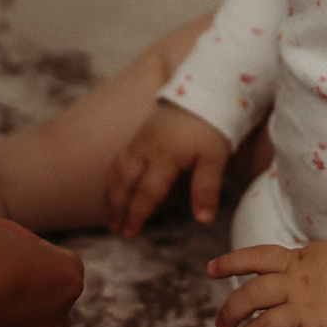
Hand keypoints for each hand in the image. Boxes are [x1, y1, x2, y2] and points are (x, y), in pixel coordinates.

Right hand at [103, 103, 231, 238]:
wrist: (203, 92)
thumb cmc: (211, 127)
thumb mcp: (215, 159)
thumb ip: (206, 189)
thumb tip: (204, 220)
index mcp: (164, 157)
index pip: (145, 193)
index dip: (136, 215)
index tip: (130, 234)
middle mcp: (145, 150)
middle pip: (123, 183)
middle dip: (117, 208)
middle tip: (116, 230)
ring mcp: (139, 142)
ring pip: (116, 171)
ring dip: (111, 195)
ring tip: (111, 216)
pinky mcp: (138, 136)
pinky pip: (118, 160)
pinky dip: (112, 178)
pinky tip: (114, 190)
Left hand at [208, 240, 326, 326]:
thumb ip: (302, 263)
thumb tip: (284, 269)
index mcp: (298, 260)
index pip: (254, 257)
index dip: (229, 263)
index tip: (209, 270)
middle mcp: (296, 284)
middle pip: (248, 297)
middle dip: (229, 312)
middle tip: (221, 326)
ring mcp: (306, 312)